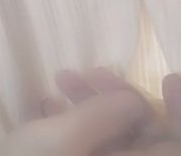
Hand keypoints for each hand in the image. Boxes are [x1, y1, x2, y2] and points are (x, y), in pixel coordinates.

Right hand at [44, 68, 180, 153]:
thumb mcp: (60, 139)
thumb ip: (98, 117)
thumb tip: (131, 100)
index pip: (175, 142)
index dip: (177, 108)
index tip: (167, 79)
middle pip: (143, 134)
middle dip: (120, 97)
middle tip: (93, 72)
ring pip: (114, 138)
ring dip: (92, 104)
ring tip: (61, 79)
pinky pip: (92, 146)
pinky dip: (77, 123)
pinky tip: (50, 104)